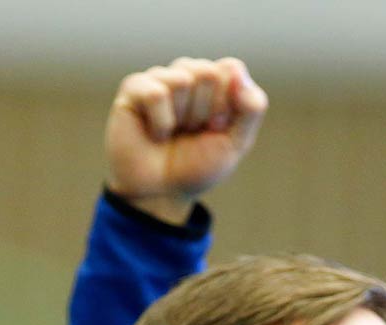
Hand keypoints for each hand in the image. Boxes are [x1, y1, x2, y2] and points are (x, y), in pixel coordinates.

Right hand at [105, 56, 267, 225]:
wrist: (161, 195)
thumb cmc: (196, 167)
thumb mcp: (236, 143)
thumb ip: (251, 108)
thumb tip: (237, 73)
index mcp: (214, 82)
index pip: (231, 68)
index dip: (227, 105)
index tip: (216, 129)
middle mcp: (187, 73)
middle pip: (207, 72)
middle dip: (204, 112)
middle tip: (191, 133)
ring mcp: (160, 78)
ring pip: (182, 79)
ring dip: (182, 117)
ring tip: (173, 132)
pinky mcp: (133, 89)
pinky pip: (156, 93)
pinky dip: (160, 123)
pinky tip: (155, 134)